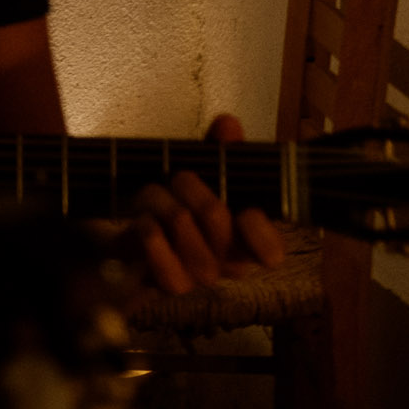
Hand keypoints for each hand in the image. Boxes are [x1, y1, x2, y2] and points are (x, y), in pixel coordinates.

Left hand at [129, 113, 287, 293]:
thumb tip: (228, 124)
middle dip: (195, 193)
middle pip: (220, 227)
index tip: (246, 209)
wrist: (136, 233)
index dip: (261, 233)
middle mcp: (228, 262)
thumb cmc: (178, 200)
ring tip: (153, 193)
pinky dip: (152, 237)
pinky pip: (165, 267)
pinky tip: (144, 222)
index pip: (272, 251)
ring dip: (166, 208)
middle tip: (179, 176)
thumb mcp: (201, 170)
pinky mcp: (168, 284)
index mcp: (247, 236)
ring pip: (190, 242)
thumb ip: (219, 149)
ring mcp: (199, 276)